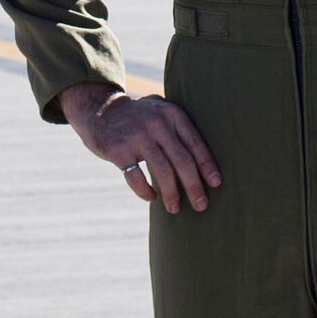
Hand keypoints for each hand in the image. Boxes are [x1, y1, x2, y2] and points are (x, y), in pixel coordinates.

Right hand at [58, 82, 221, 214]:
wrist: (100, 109)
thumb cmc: (139, 117)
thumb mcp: (161, 110)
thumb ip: (180, 127)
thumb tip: (207, 160)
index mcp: (172, 114)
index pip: (195, 143)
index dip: (207, 165)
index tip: (217, 184)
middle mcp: (157, 124)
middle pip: (183, 161)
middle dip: (194, 187)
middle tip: (202, 205)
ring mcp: (137, 137)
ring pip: (163, 172)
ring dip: (172, 195)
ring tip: (175, 208)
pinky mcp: (119, 151)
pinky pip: (137, 178)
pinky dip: (146, 192)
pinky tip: (152, 198)